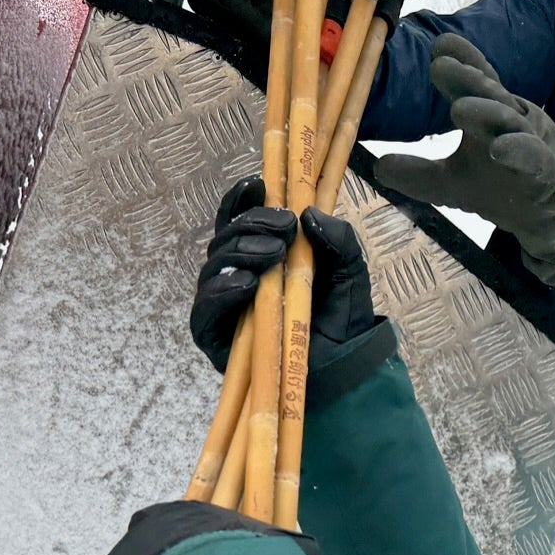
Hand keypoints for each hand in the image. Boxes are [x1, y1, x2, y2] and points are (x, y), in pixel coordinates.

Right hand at [189, 177, 381, 374]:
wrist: (345, 369)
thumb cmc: (342, 320)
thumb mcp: (349, 272)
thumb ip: (338, 239)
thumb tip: (310, 214)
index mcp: (262, 257)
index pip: (239, 222)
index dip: (241, 201)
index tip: (258, 185)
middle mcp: (238, 278)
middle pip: (224, 240)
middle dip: (250, 225)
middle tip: (283, 229)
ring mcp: (225, 308)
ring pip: (212, 269)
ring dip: (239, 253)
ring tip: (272, 254)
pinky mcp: (215, 340)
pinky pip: (204, 311)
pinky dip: (221, 293)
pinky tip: (246, 284)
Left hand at [373, 33, 554, 292]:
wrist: (545, 215)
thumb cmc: (498, 188)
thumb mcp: (450, 184)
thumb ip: (417, 174)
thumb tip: (377, 168)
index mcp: (489, 118)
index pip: (476, 83)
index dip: (461, 63)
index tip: (437, 46)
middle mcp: (511, 123)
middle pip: (490, 95)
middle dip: (468, 79)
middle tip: (440, 65)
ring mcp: (531, 145)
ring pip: (510, 123)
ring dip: (486, 112)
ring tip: (458, 108)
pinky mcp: (547, 172)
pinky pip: (533, 158)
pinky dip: (518, 150)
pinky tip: (498, 148)